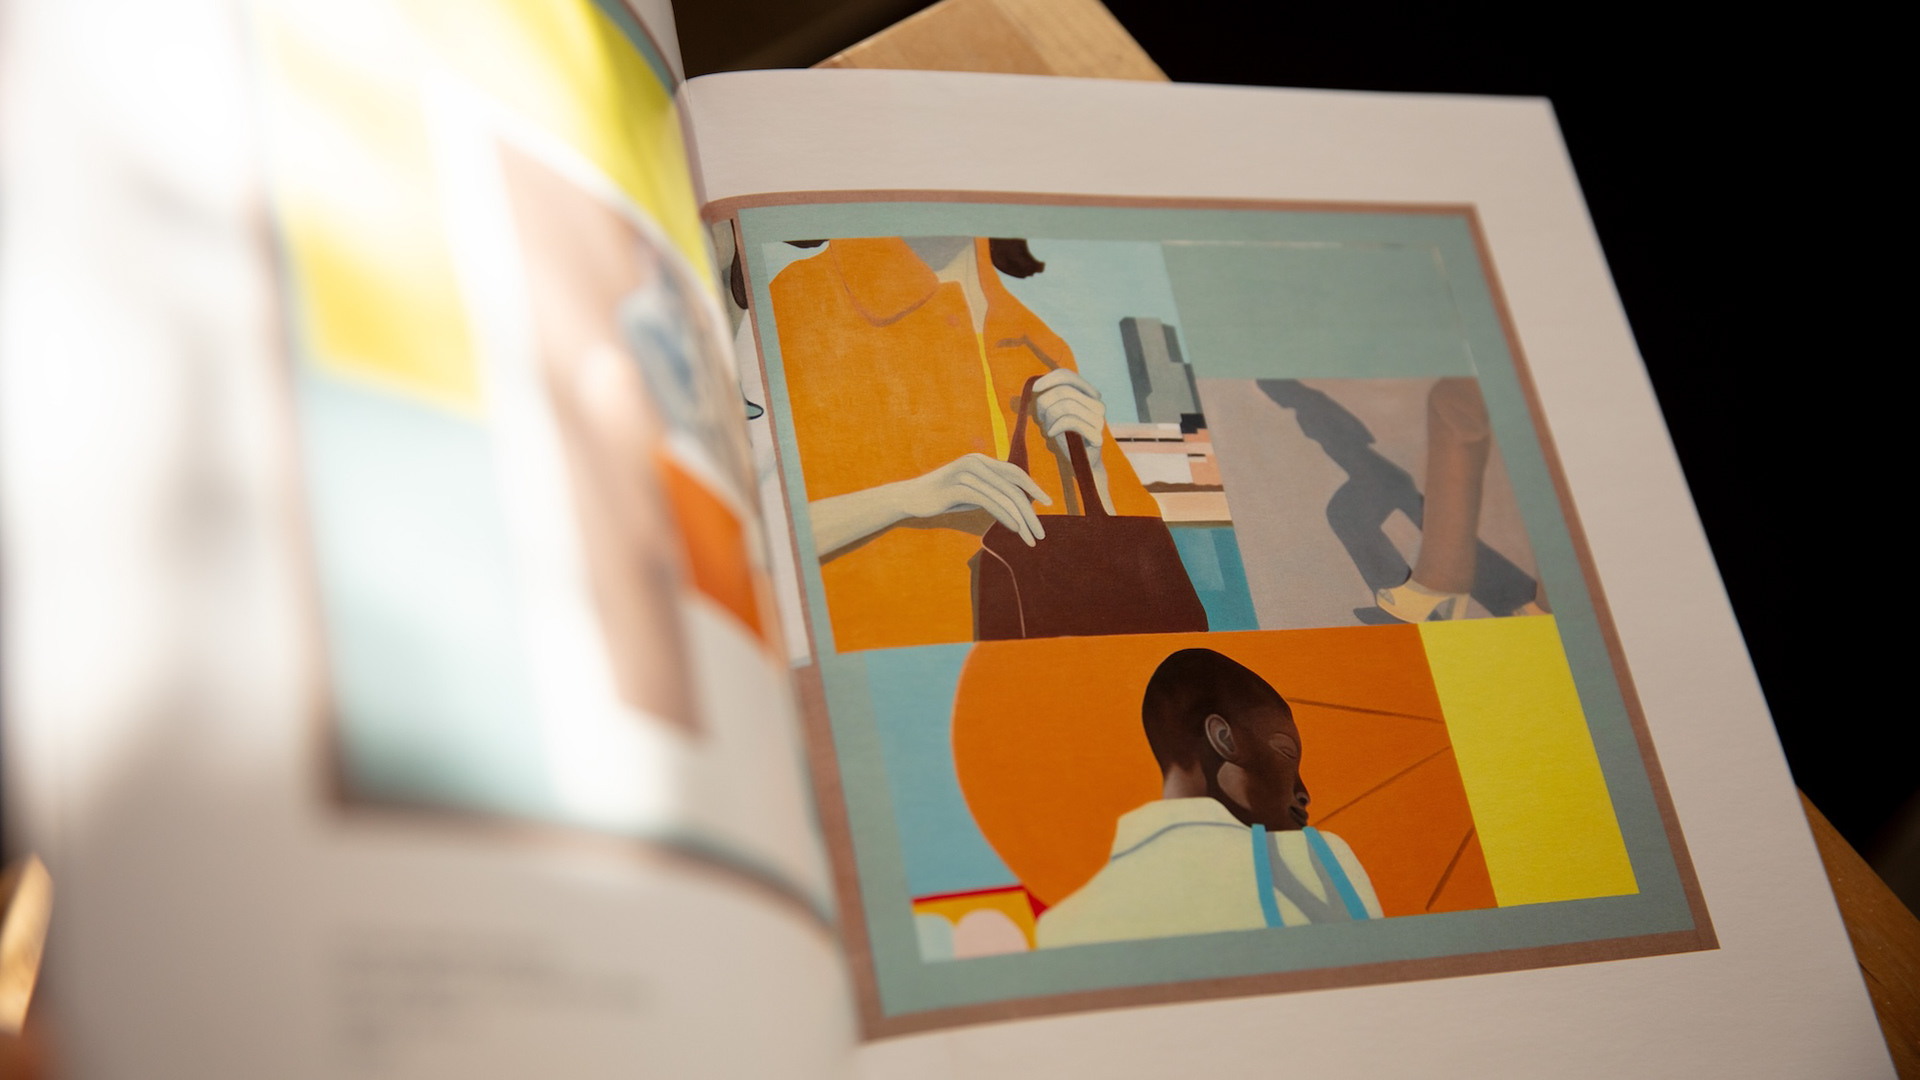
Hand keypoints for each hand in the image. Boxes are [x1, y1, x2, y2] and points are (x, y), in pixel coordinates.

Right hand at [899, 453, 1051, 545]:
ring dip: (1020, 519)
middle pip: (1013, 487)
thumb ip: (991, 491)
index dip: (1033, 487)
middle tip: (1040, 532)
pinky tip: (1015, 528)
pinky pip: (989, 502)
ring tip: (1029, 537)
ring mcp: (966, 473)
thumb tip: (1017, 503)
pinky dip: (1005, 516)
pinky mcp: (957, 487)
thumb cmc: (943, 497)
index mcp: (981, 460)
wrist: (911, 498)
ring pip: (1004, 496)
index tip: (1048, 503)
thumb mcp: (971, 491)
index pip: (1015, 472)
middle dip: (1030, 511)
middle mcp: (976, 462)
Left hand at [1031, 369, 1105, 459]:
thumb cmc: (1065, 436)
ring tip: (1047, 427)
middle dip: (1045, 402)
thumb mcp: (1056, 413)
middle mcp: (1098, 405)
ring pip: (1066, 405)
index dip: (1049, 379)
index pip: (1068, 376)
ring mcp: (1099, 420)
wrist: (1081, 463)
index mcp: (1090, 395)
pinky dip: (1055, 426)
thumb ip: (1051, 397)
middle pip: (1064, 391)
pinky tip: (1051, 433)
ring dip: (1049, 416)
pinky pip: (1070, 421)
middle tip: (1040, 417)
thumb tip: (1037, 386)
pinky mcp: (1097, 435)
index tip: (1035, 389)